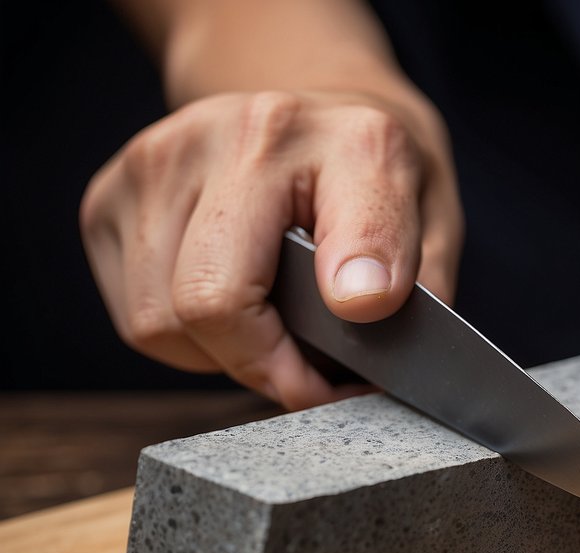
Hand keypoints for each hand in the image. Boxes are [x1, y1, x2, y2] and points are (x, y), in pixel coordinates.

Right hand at [81, 88, 462, 409]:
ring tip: (271, 332)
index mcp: (352, 143)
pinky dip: (184, 338)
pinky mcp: (109, 197)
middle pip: (212, 303)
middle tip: (310, 379)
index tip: (361, 355)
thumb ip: (419, 293)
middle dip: (267, 367)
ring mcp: (158, 159)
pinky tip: (229, 306)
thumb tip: (373, 369)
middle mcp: (240, 133)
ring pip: (161, 324)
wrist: (313, 111)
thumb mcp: (434, 221)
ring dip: (221, 356)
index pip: (354, 238)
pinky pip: (136, 320)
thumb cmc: (373, 180)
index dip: (353, 309)